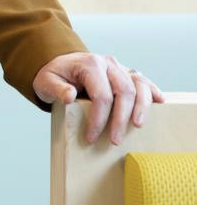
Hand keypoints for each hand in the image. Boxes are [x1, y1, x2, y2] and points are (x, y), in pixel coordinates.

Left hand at [32, 52, 164, 143]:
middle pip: (123, 91)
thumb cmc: (53, 76)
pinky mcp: (126, 73)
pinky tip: (159, 102)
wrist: (61, 66)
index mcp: (89, 64)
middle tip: (114, 140)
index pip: (101, 95)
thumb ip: (56, 89)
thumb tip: (70, 97)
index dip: (99, 119)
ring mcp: (119, 67)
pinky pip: (143, 81)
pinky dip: (152, 91)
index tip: (91, 137)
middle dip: (120, 119)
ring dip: (141, 107)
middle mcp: (107, 63)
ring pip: (138, 85)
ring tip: (138, 126)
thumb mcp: (46, 82)